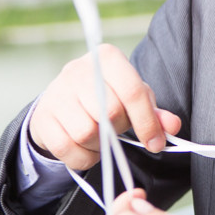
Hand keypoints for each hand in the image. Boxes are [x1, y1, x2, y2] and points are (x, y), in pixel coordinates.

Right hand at [30, 44, 181, 170]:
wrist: (63, 101)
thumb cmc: (107, 96)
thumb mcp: (134, 98)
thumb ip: (155, 112)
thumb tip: (172, 126)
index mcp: (107, 57)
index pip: (132, 92)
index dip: (147, 122)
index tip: (156, 143)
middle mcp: (78, 70)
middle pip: (110, 112)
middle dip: (120, 130)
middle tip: (118, 130)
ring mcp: (56, 93)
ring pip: (87, 132)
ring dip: (100, 145)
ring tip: (102, 138)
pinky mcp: (41, 117)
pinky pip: (67, 148)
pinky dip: (83, 157)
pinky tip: (88, 149)